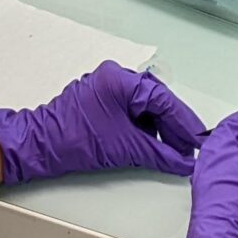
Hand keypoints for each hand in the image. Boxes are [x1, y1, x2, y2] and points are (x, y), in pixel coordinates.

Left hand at [0, 62, 206, 183]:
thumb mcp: (126, 148)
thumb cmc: (73, 140)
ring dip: (159, 127)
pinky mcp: (100, 100)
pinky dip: (143, 127)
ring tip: (172, 149)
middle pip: (155, 100)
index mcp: (121, 80)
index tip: (197, 139)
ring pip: (144, 106)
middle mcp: (114, 77)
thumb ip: (161, 153)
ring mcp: (106, 88)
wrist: (40, 147)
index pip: (163, 99)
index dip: (184, 122)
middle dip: (173, 126)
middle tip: (187, 147)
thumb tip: (181, 160)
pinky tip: (152, 143)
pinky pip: (130, 110)